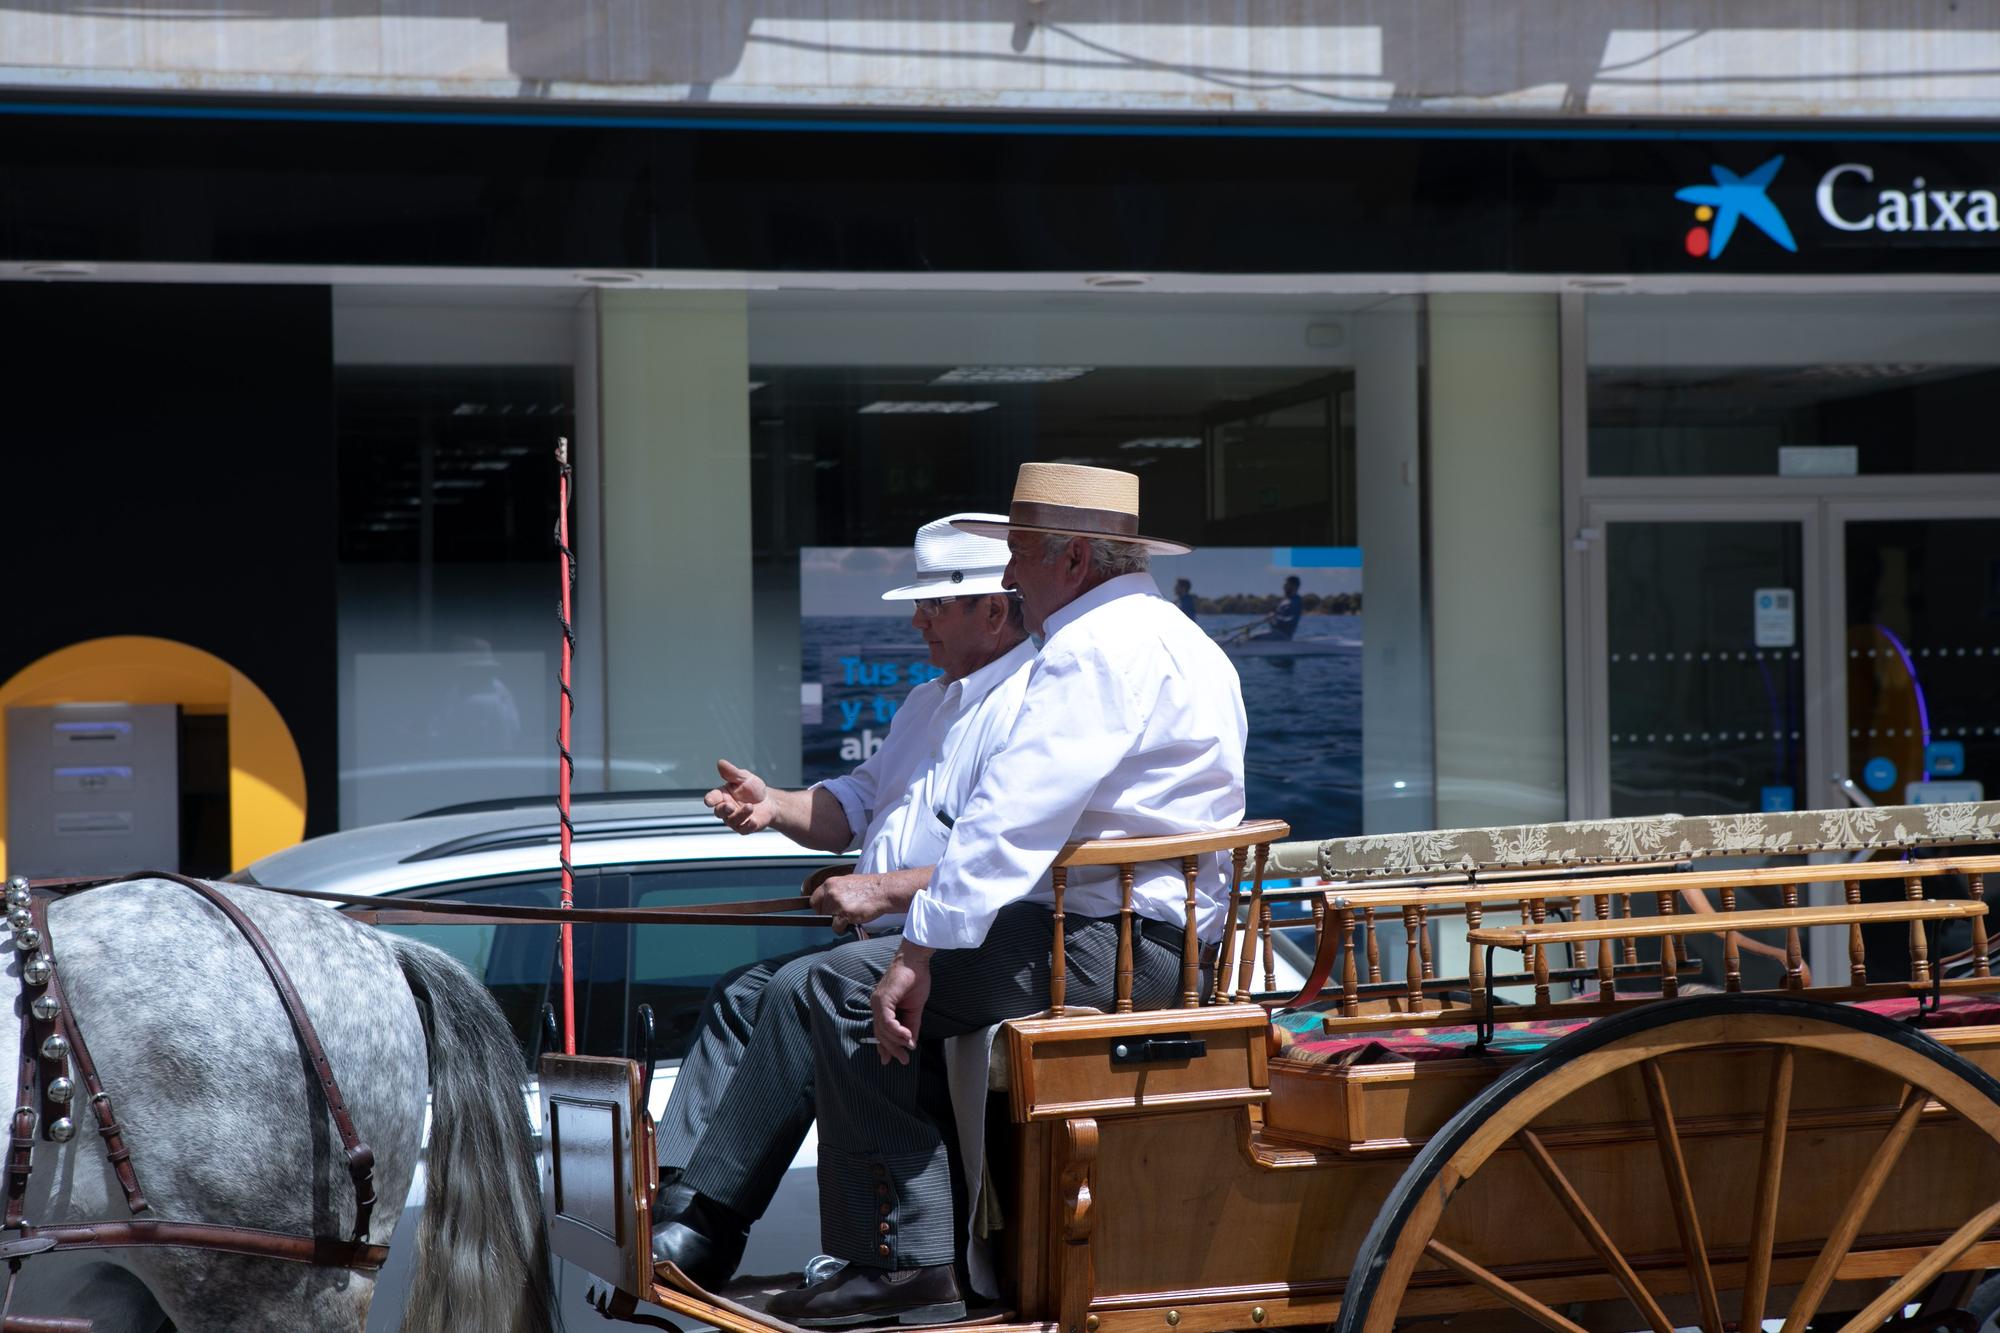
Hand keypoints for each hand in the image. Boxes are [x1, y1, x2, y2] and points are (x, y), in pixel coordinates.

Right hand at [704, 759, 771, 833]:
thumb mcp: (744, 777)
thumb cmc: (753, 789)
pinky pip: (743, 829)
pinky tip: (753, 820)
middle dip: (723, 809)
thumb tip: (720, 762)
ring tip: (750, 807)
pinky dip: (748, 825)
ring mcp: (734, 820)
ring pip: (732, 821)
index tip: (709, 801)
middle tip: (730, 806)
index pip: (712, 798)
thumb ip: (732, 772)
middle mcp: (726, 809)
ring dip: (741, 814)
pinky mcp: (745, 828)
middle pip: (719, 812)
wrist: (769, 801)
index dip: (710, 799)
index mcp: (722, 795)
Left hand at [810, 872, 904, 934]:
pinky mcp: (844, 914)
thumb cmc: (870, 887)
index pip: (814, 899)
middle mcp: (831, 892)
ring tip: (850, 916)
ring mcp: (836, 903)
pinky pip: (836, 927)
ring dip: (837, 921)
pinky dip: (842, 928)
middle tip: (840, 914)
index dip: (820, 907)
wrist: (883, 891)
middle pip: (819, 911)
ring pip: (827, 919)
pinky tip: (852, 922)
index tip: (825, 911)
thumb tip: (829, 900)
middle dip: (828, 914)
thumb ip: (835, 890)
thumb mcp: (848, 882)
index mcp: (830, 883)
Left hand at [870, 947, 932, 1065]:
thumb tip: (911, 1043)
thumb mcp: (915, 1008)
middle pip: (880, 1033)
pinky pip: (887, 1019)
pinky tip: (907, 1036)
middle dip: (892, 1049)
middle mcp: (876, 1004)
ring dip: (896, 1041)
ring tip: (908, 1048)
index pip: (880, 1031)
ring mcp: (878, 1001)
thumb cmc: (915, 979)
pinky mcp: (884, 998)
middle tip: (903, 1060)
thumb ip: (911, 1025)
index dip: (885, 1046)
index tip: (891, 1059)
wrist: (916, 960)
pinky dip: (897, 1030)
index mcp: (882, 1007)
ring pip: (883, 1028)